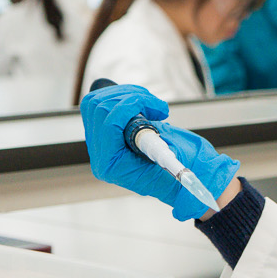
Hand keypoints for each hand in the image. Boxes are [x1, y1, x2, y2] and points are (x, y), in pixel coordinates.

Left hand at [80, 83, 238, 220]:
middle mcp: (100, 154)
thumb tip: (144, 125)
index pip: (109, 124)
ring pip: (97, 101)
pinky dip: (125, 96)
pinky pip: (103, 103)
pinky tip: (144, 105)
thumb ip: (155, 144)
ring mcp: (99, 142)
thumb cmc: (179, 177)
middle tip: (157, 107)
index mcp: (112, 166)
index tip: (160, 110)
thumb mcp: (171, 162)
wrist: (180, 184)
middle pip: (96, 107)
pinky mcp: (105, 131)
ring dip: (127, 94)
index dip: (133, 107)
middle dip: (128, 97)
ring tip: (153, 106)